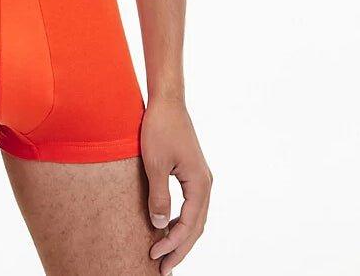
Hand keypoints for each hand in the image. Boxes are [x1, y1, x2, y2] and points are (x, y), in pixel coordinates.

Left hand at [141, 97, 211, 274]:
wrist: (166, 101)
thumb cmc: (159, 128)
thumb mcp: (154, 163)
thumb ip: (158, 196)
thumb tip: (159, 225)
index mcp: (199, 184)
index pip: (189, 225)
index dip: (172, 244)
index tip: (154, 257)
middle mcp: (204, 183)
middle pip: (196, 226)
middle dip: (180, 248)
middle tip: (163, 269)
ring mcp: (200, 178)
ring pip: (194, 217)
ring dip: (181, 236)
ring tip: (164, 253)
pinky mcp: (191, 172)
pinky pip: (190, 205)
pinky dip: (180, 220)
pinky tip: (166, 226)